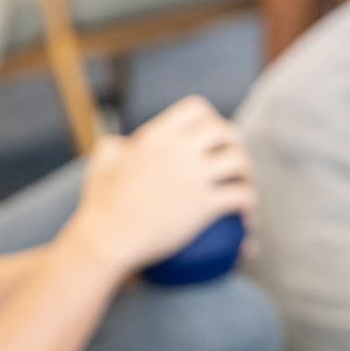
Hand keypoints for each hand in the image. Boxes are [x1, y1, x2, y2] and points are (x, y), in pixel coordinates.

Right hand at [67, 95, 257, 272]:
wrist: (106, 241)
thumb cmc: (99, 208)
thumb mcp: (101, 166)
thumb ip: (112, 149)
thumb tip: (120, 143)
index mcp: (155, 136)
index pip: (196, 109)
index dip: (210, 120)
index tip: (211, 138)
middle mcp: (177, 149)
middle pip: (225, 132)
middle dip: (235, 145)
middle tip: (233, 166)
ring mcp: (192, 175)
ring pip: (240, 162)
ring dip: (248, 176)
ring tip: (243, 192)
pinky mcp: (203, 204)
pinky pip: (241, 198)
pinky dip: (250, 212)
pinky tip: (247, 227)